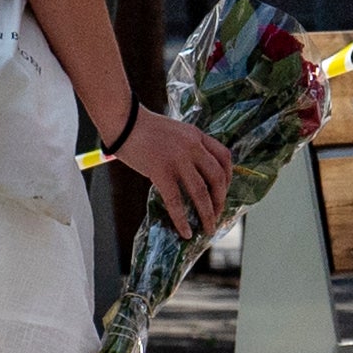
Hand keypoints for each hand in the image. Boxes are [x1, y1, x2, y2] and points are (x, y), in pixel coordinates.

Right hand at [112, 106, 235, 242]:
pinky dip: (182, 219)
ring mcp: (178, 159)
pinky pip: (175, 201)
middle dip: (220, 200)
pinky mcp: (160, 171)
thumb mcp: (177, 133)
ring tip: (208, 228)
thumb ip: (189, 148)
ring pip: (201, 192)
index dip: (228, 177)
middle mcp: (192, 147)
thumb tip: (194, 173)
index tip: (224, 191)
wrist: (123, 121)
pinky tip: (186, 231)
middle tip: (218, 214)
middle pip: (217, 178)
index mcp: (197, 136)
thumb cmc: (145, 129)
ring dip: (207, 213)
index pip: (224, 157)